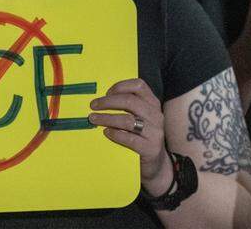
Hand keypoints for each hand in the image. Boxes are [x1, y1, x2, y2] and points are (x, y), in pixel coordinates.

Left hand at [88, 79, 172, 195]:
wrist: (156, 164)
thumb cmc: (142, 137)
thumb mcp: (140, 118)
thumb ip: (128, 107)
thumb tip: (102, 99)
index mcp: (153, 104)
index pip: (139, 85)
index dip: (121, 86)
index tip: (106, 92)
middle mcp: (156, 115)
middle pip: (130, 101)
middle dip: (108, 102)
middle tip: (93, 105)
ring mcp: (155, 132)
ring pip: (128, 120)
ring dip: (107, 118)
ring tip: (94, 119)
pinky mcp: (151, 149)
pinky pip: (130, 139)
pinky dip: (115, 134)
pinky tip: (106, 133)